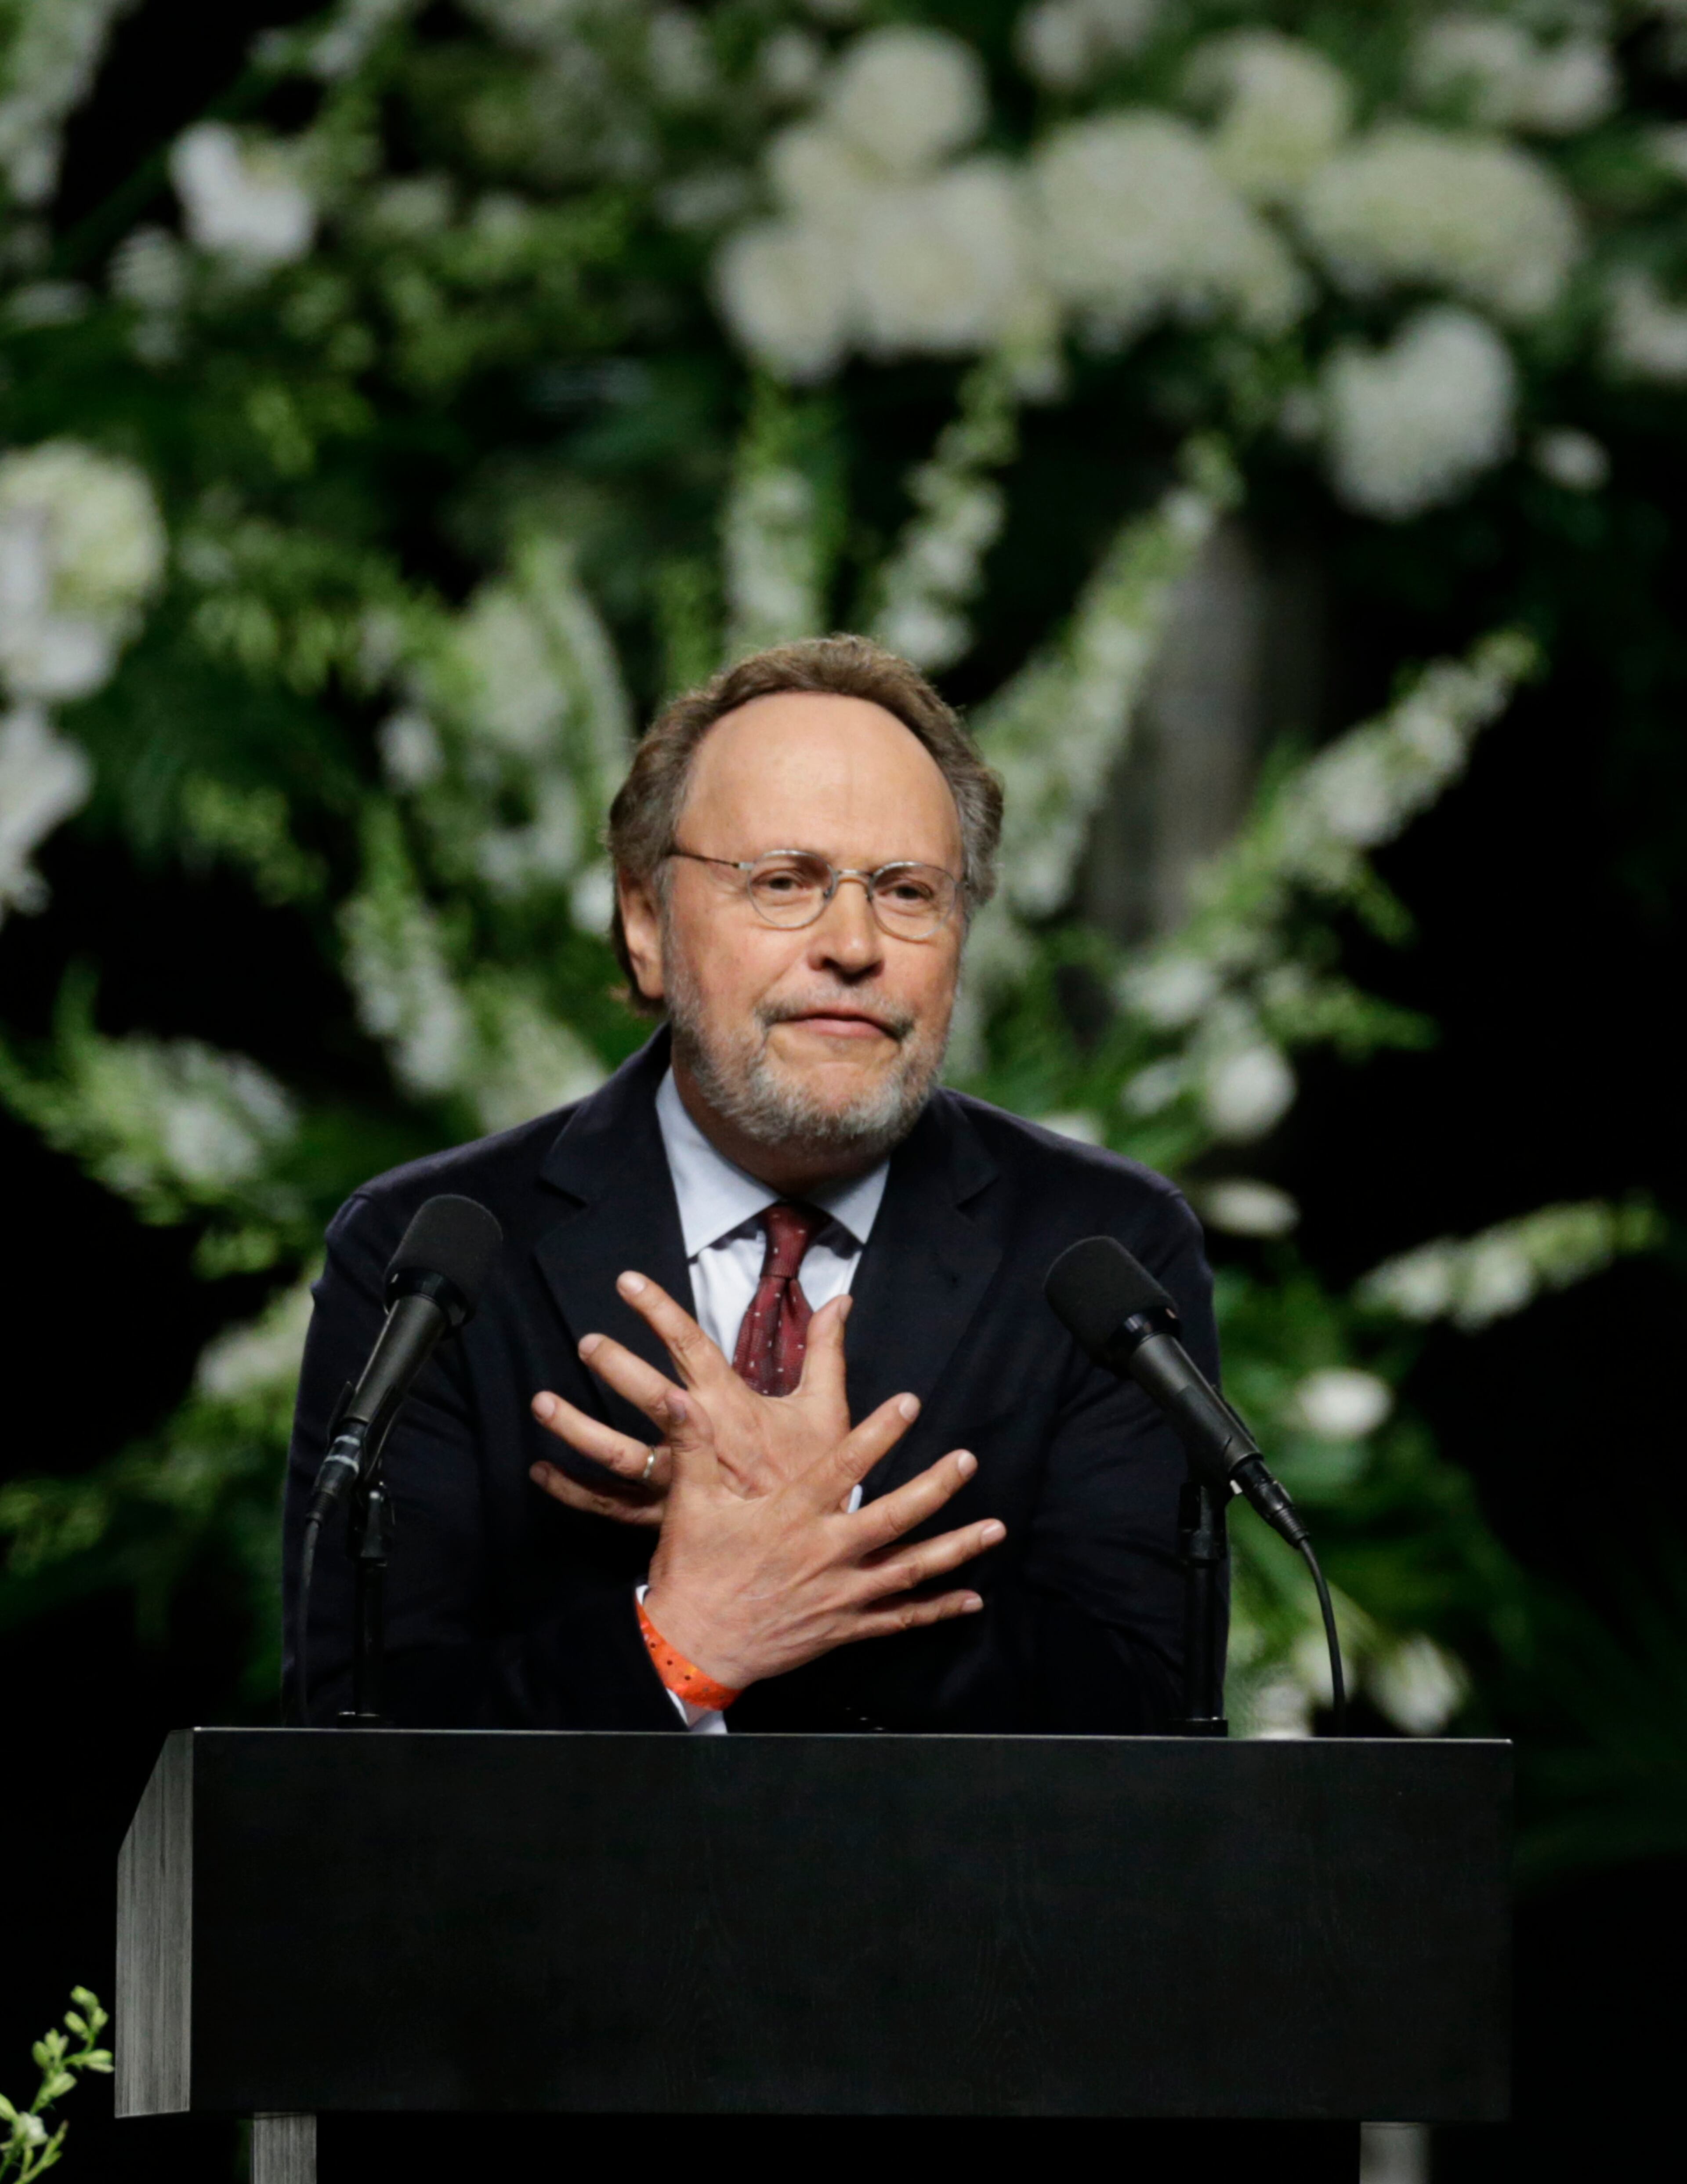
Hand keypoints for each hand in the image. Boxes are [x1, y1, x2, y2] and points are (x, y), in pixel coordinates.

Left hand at [528, 1270, 853, 1527]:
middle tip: (588, 1343)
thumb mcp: (827, 1410)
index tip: (627, 1281)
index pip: (691, 1347)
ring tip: (541, 1403)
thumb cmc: (815, 1475)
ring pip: (619, 1454)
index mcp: (732, 1408)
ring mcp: (678, 1483)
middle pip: (650, 1397)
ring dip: (577, 1429)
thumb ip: (825, 1351)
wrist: (811, 1547)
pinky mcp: (664, 1517)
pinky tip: (542, 1472)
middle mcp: (700, 1442)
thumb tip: (838, 1300)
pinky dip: (574, 1490)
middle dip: (618, 1367)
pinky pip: (610, 1505)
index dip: (660, 1311)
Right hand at [639, 1383, 1003, 1693]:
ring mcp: (839, 1594)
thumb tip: (681, 1398)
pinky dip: (937, 1609)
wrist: (691, 1646)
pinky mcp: (842, 1627)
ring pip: (908, 1569)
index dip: (879, 1432)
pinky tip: (971, 1599)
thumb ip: (692, 1447)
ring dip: (955, 1548)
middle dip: (935, 1487)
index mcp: (791, 1516)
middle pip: (892, 1516)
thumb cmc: (692, 1571)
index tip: (910, 1402)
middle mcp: (824, 1553)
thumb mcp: (690, 1504)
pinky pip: (899, 1619)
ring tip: (995, 1529)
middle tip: (968, 1460)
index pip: (844, 1466)